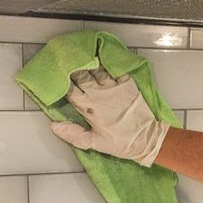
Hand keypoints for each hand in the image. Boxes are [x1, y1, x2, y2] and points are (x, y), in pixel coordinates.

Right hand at [51, 67, 169, 166]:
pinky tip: (102, 60)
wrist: (147, 138)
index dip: (62, 83)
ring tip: (81, 58)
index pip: (71, 91)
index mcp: (89, 108)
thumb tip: (54, 125)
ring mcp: (114, 87)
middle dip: (73, 69)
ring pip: (96, 71)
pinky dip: (106, 64)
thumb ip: (74, 134)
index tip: (56, 77)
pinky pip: (114, 70)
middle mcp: (100, 94)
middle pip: (81, 76)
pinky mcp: (127, 84)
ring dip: (88, 65)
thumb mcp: (95, 143)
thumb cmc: (121, 142)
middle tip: (67, 63)